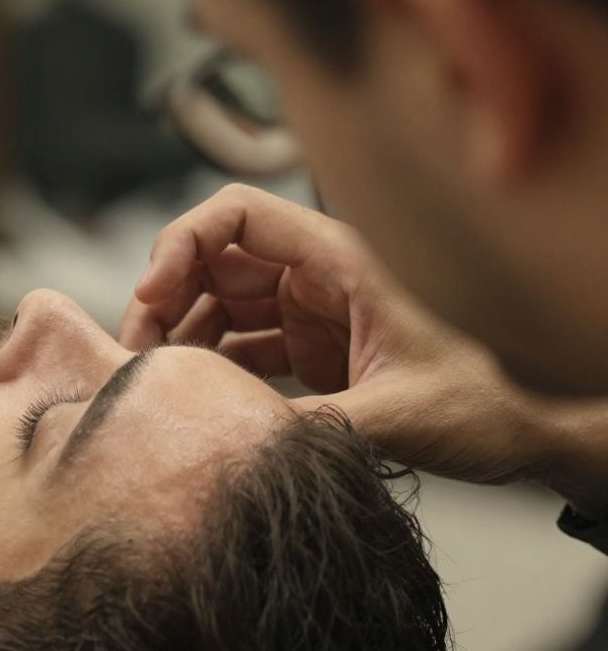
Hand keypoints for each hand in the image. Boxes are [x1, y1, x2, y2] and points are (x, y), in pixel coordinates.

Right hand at [118, 184, 603, 496]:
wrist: (515, 432)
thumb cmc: (482, 407)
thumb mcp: (401, 416)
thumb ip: (321, 422)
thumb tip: (240, 435)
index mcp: (339, 262)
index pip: (237, 215)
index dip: (180, 244)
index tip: (151, 296)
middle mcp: (315, 274)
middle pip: (210, 256)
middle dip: (162, 295)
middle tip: (135, 354)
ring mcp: (306, 308)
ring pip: (213, 299)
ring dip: (176, 333)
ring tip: (152, 380)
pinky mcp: (304, 345)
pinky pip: (233, 339)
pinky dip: (203, 362)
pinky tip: (189, 393)